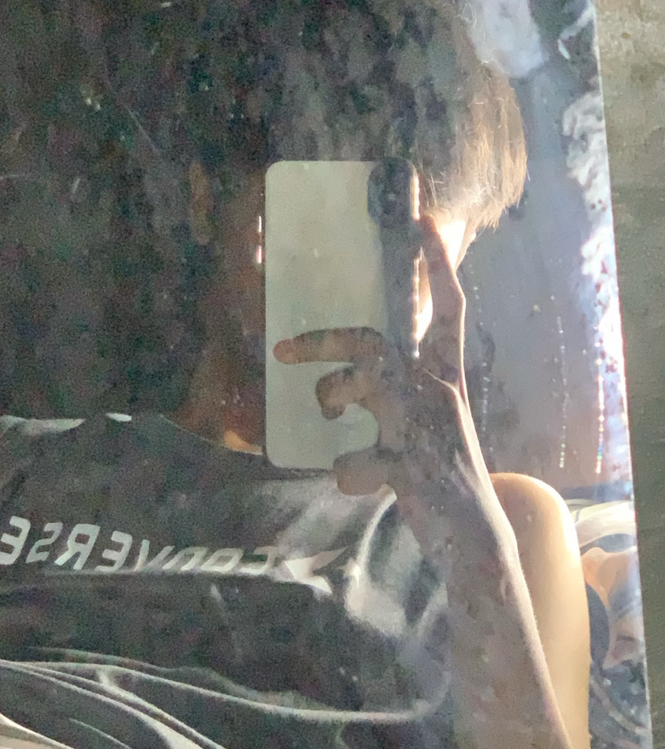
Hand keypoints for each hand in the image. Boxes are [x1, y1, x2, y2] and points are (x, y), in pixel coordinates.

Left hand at [275, 215, 504, 554]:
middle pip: (372, 341)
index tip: (421, 219)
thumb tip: (345, 385)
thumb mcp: (429, 426)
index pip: (447, 310)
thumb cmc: (444, 479)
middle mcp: (437, 392)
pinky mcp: (408, 465)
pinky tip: (356, 483)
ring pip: (360, 384)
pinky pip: (353, 462)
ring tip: (330, 416)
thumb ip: (396, 398)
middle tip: (283, 350)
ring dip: (331, 396)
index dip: (435, 265)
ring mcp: (424, 426)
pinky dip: (346, 474)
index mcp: (445, 379)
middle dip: (322, 340)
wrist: (477, 541)